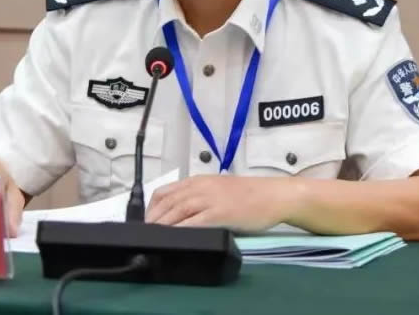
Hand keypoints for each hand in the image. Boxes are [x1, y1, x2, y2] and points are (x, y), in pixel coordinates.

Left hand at [146, 175, 302, 230]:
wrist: (273, 195)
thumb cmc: (249, 195)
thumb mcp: (218, 189)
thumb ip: (200, 197)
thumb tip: (181, 213)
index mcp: (198, 181)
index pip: (165, 191)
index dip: (151, 206)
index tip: (146, 219)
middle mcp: (200, 188)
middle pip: (168, 202)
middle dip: (153, 218)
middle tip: (145, 232)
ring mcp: (210, 200)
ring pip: (178, 210)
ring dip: (162, 224)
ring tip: (153, 235)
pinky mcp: (220, 213)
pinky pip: (195, 222)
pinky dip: (181, 229)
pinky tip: (174, 237)